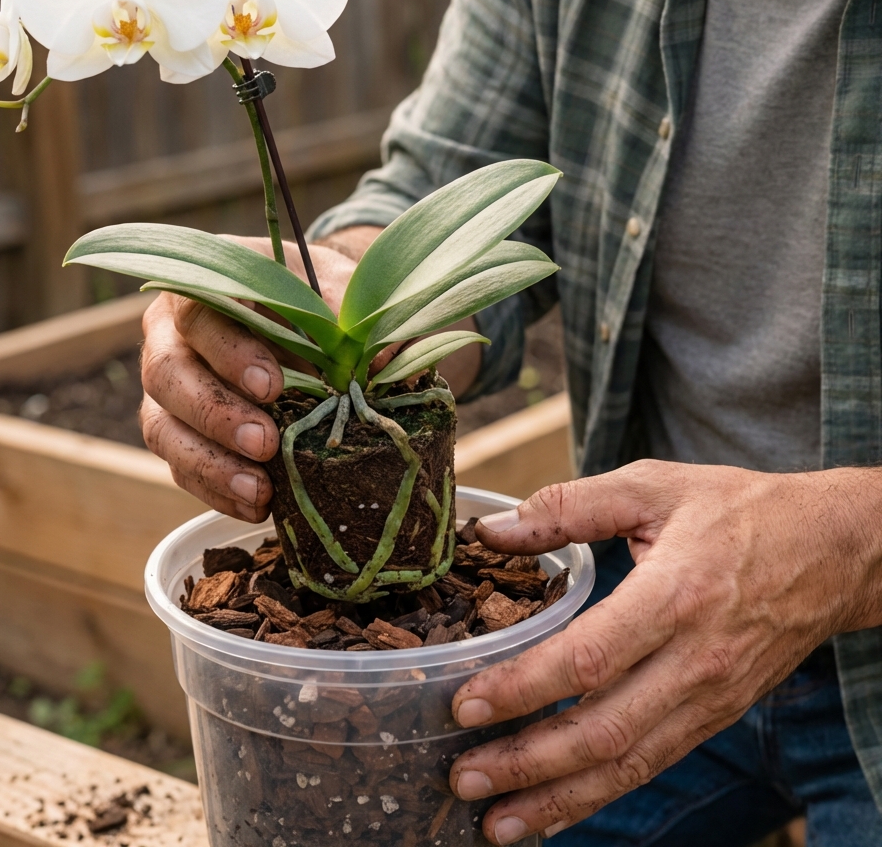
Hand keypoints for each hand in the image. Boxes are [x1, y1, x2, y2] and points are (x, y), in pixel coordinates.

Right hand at [139, 237, 359, 521]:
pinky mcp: (177, 432)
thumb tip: (384, 359)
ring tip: (260, 489)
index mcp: (205, 286)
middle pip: (168, 373)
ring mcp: (169, 387)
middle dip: (217, 414)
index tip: (273, 386)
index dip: (228, 351)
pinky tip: (256, 505)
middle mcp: (171, 334)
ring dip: (210, 463)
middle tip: (266, 443)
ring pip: (163, 427)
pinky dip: (216, 490)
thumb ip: (352, 313)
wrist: (310, 320)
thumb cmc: (317, 298)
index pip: (196, 310)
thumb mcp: (338, 287)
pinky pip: (181, 466)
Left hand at [447, 459, 881, 842]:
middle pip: (605, 730)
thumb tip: (491, 531)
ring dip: (560, 798)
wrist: (835, 551)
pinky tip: (557, 807)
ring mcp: (711, 696)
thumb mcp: (652, 485)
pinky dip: (602, 793)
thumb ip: (568, 506)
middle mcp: (696, 659)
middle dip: (529, 763)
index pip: (590, 657)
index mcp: (677, 594)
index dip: (525, 687)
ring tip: (497, 822)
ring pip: (630, 763)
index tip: (466, 703)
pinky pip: (654, 763)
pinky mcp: (717, 713)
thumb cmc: (736, 509)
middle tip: (463, 777)